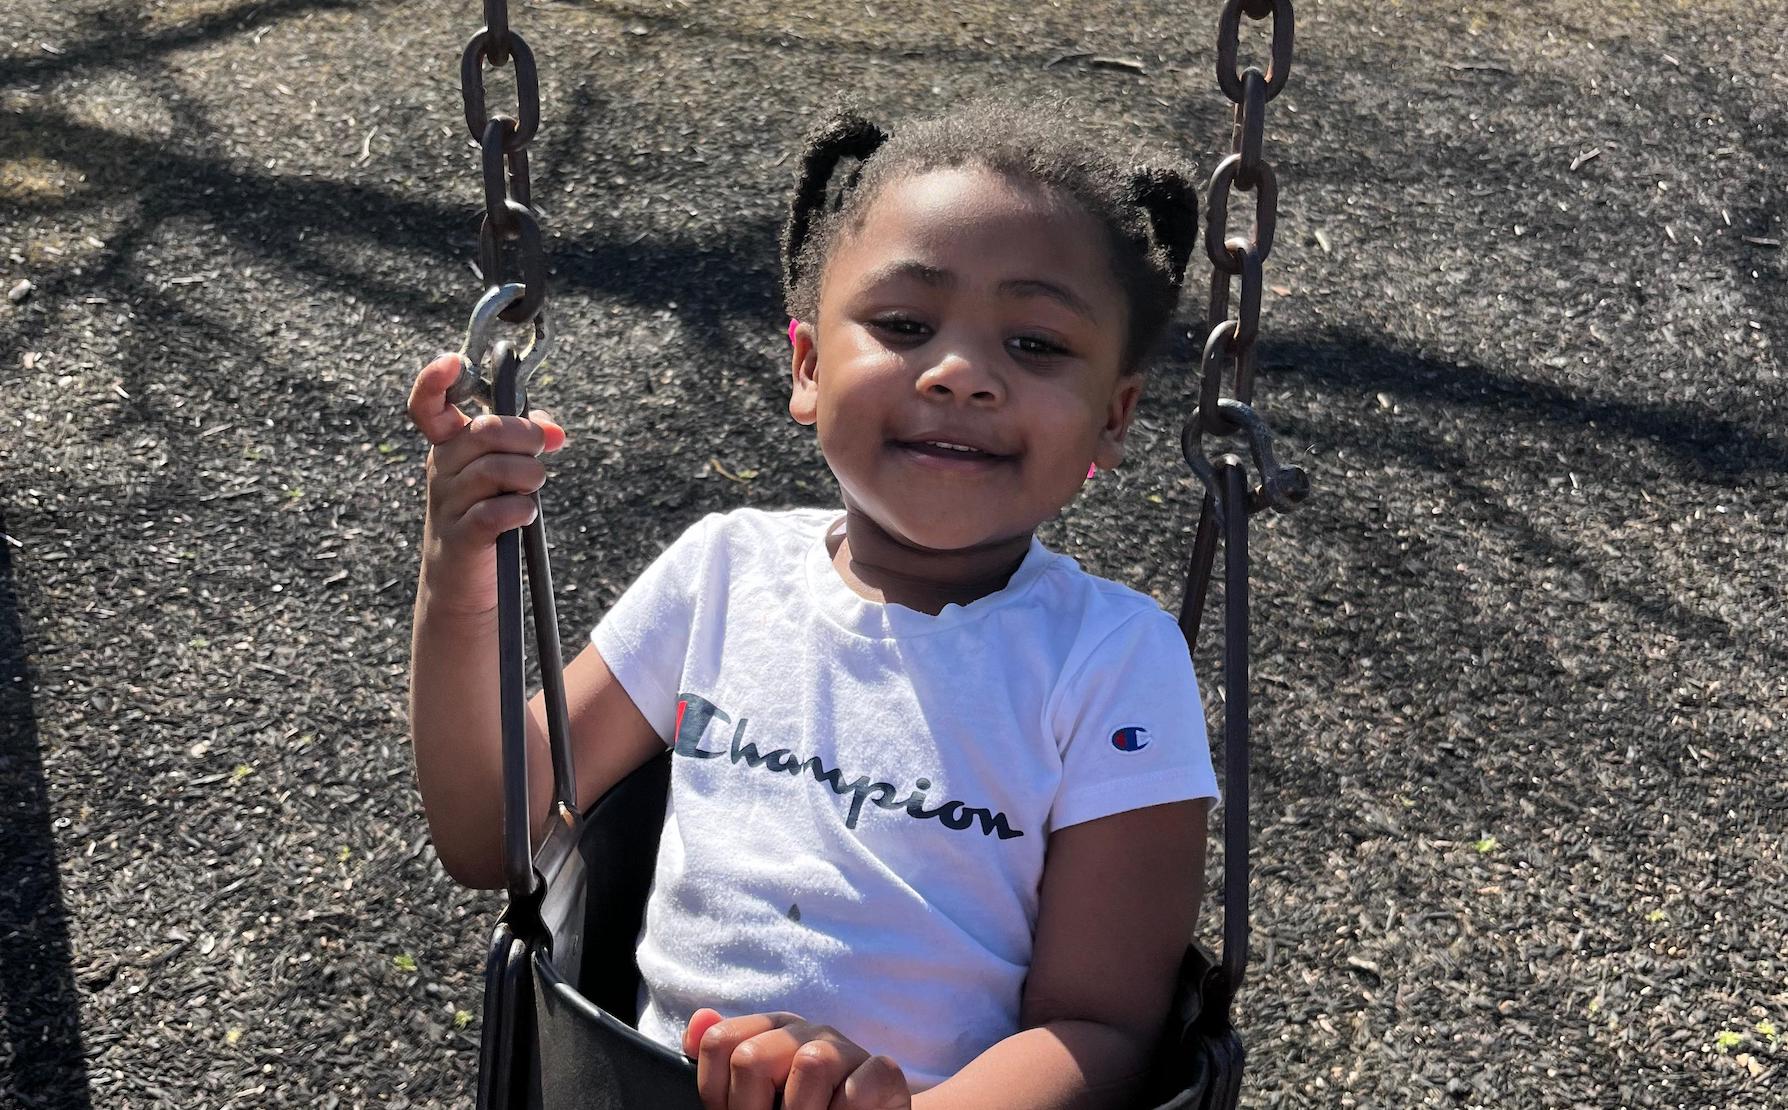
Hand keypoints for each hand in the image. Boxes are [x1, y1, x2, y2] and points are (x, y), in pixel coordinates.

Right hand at [406, 353, 566, 616]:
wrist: (461, 584)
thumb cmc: (487, 517)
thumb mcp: (504, 474)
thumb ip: (527, 443)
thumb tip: (556, 432)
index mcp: (448, 446)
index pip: (427, 406)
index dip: (434, 380)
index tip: (452, 360)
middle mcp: (440, 468)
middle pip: (486, 431)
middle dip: (525, 437)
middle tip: (542, 449)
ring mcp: (447, 503)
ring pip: (497, 470)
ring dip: (529, 477)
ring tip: (532, 490)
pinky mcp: (461, 536)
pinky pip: (498, 511)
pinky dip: (521, 511)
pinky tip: (524, 516)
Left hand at [683, 1008, 910, 1109]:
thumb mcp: (757, 1094)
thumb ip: (723, 1061)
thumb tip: (700, 1020)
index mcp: (770, 1031)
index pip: (719, 1043)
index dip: (716, 1093)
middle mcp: (806, 1032)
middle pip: (751, 1057)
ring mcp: (846, 1049)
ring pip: (809, 1065)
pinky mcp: (883, 1073)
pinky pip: (855, 1091)